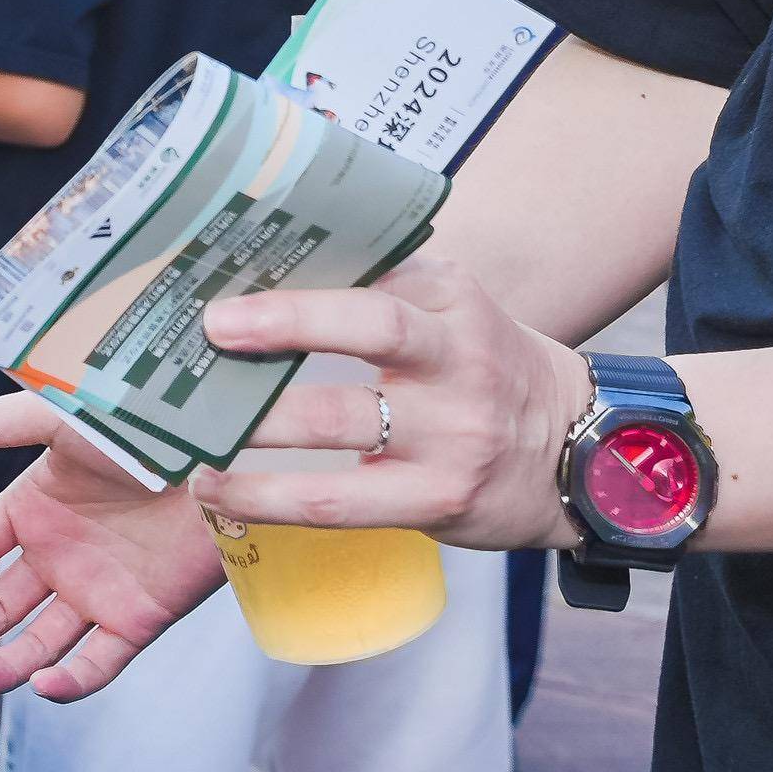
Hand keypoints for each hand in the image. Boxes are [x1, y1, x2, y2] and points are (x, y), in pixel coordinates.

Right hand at [0, 396, 220, 700]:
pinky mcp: (139, 620)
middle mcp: (59, 555)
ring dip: (4, 665)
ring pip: (39, 642)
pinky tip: (43, 683)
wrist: (223, 457)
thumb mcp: (56, 415)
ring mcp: (97, 591)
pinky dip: (70, 682)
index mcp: (33, 509)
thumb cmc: (143, 427)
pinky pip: (97, 662)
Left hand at [178, 254, 585, 549]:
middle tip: (208, 331)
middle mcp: (460, 357)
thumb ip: (380, 293)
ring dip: (254, 425)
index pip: (373, 270)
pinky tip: (219, 491)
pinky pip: (336, 500)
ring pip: (340, 420)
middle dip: (283, 325)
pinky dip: (267, 497)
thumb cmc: (488, 375)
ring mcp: (453, 432)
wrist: (582, 456)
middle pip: (372, 327)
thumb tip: (259, 281)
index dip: (302, 272)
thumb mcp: (453, 315)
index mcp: (454, 299)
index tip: (230, 273)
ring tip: (190, 428)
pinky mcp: (438, 497)